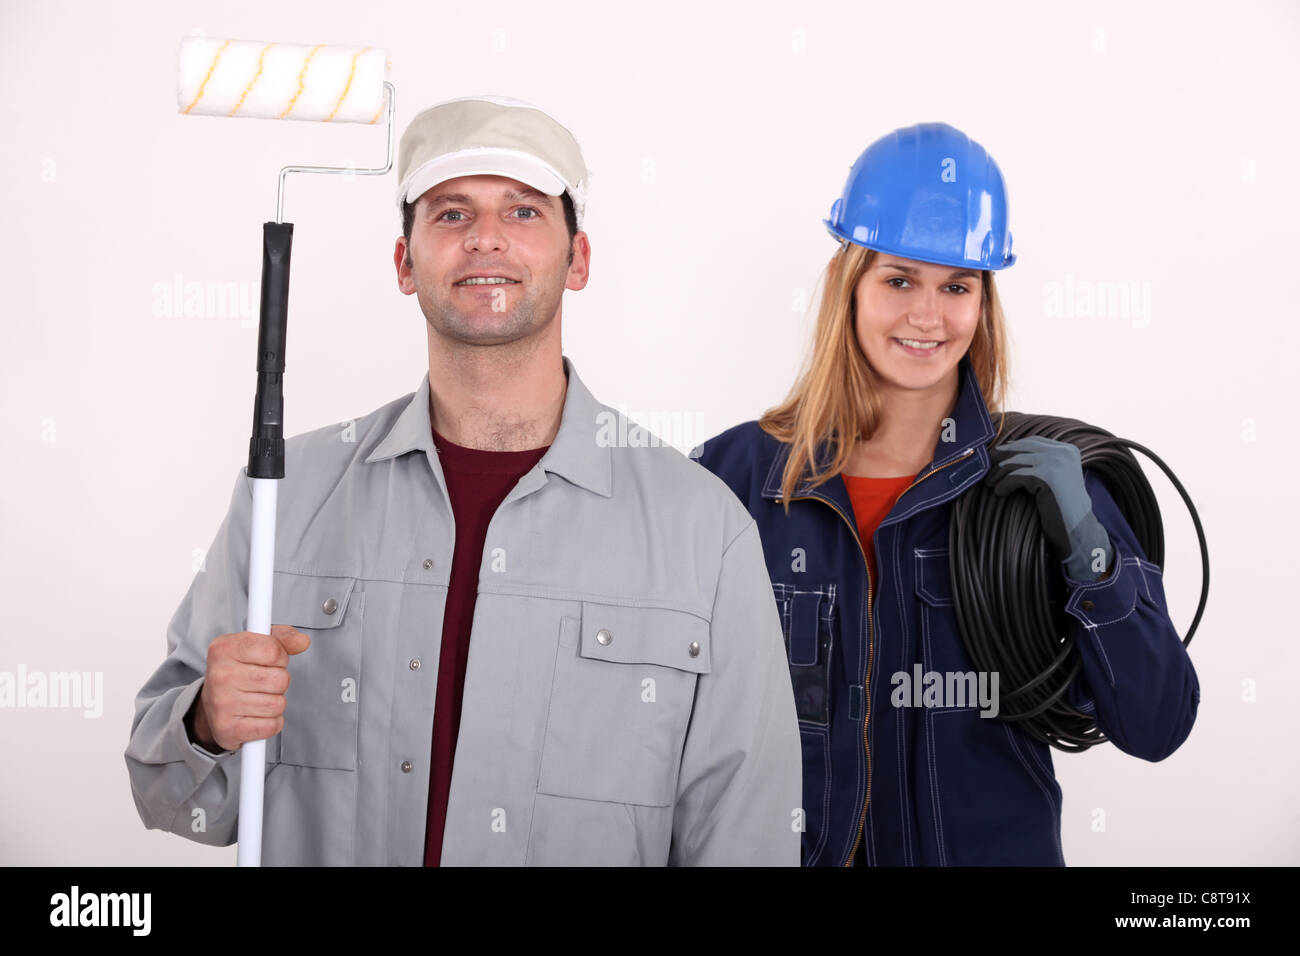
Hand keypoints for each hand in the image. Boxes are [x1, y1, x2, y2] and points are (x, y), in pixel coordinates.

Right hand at [191, 625, 310, 751]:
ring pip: (277, 704)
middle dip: (279, 681)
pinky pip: (271, 726)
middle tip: (262, 682)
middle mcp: (220, 675)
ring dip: (274, 703)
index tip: (270, 660)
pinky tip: (255, 715)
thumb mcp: (256, 645)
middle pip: (279, 679)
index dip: (280, 657)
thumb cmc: (237, 671)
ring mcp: (222, 703)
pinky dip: (270, 722)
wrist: (211, 705)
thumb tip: (302, 641)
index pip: (273, 651)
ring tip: (256, 698)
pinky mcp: (228, 729)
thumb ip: (282, 638)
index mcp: (225, 648)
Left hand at [983, 436, 1111, 580]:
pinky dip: (1004, 484)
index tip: (996, 456)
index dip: (1011, 447)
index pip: (1032, 441)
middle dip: (1000, 457)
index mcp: (1068, 450)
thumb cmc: (1063, 506)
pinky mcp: (1047, 476)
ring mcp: (1056, 462)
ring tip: (990, 483)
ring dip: (998, 472)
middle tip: (987, 469)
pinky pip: (1015, 476)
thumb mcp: (1057, 477)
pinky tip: (999, 492)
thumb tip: (1009, 450)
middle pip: (1022, 447)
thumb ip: (1042, 462)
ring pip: (1016, 461)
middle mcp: (1063, 452)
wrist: (1079, 529)